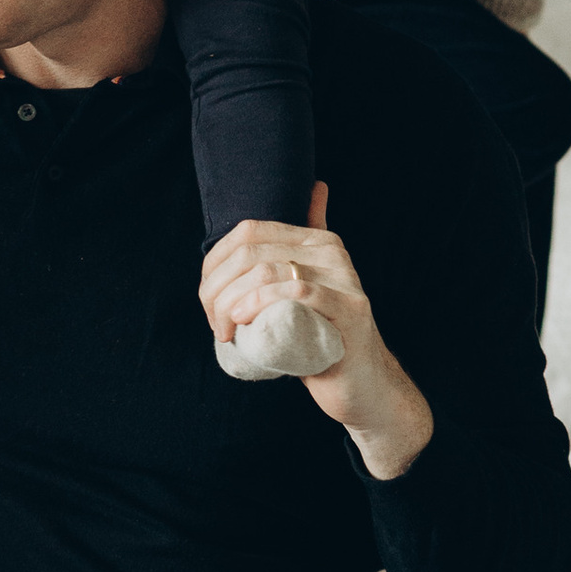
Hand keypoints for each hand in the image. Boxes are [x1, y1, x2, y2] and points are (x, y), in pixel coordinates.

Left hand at [199, 182, 432, 480]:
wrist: (361, 384)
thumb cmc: (322, 338)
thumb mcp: (306, 290)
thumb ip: (305, 247)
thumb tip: (317, 187)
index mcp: (318, 240)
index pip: (248, 231)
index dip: (215, 263)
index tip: (209, 300)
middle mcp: (332, 252)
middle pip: (251, 251)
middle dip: (217, 288)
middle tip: (215, 322)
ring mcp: (344, 280)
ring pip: (266, 271)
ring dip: (230, 302)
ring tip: (225, 330)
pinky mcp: (349, 310)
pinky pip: (296, 292)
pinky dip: (259, 304)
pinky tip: (244, 321)